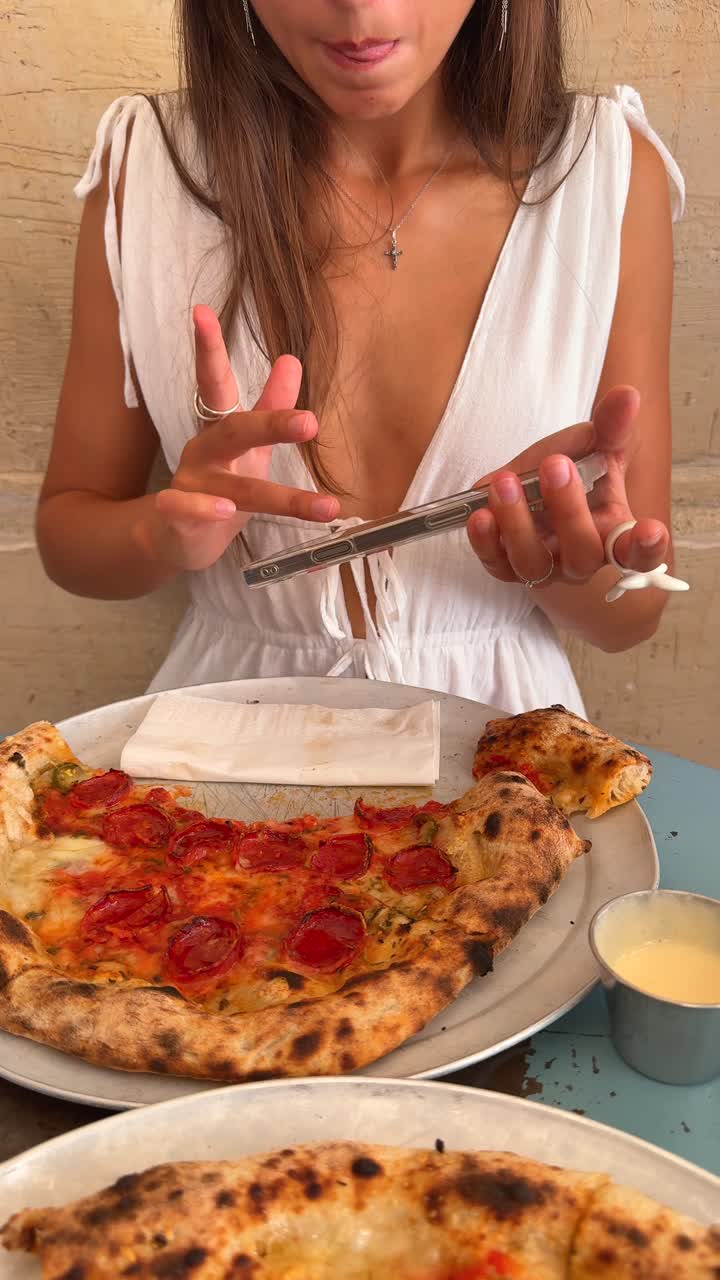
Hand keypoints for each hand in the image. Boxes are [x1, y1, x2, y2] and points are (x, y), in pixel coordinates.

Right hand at [139, 305, 338, 572]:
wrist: (174, 538)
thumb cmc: (220, 486)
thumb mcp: (252, 447)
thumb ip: (271, 405)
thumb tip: (291, 359)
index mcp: (220, 430)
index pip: (216, 383)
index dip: (209, 348)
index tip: (202, 311)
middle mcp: (205, 453)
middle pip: (235, 430)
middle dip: (273, 424)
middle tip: (311, 422)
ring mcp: (191, 486)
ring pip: (235, 488)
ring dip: (282, 499)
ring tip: (320, 506)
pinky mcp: (179, 519)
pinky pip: (189, 512)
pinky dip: (205, 512)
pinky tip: (227, 515)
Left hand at [467, 386, 669, 586]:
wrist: (537, 495)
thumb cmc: (578, 475)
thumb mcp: (597, 446)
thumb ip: (611, 427)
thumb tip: (627, 395)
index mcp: (615, 532)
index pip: (640, 551)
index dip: (647, 548)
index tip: (651, 530)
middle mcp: (582, 558)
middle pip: (582, 552)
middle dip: (569, 510)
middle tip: (556, 465)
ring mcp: (544, 566)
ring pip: (533, 563)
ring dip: (518, 524)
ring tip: (506, 482)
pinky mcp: (507, 567)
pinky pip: (495, 563)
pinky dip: (484, 541)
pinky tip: (479, 514)